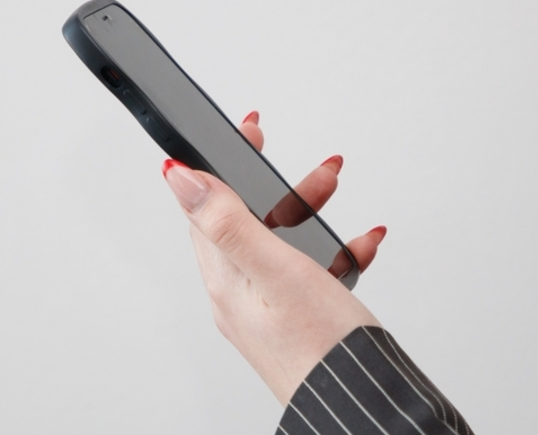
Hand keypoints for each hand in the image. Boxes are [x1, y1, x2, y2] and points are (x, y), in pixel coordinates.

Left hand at [162, 110, 385, 404]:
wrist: (360, 405)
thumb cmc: (322, 349)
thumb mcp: (276, 271)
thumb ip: (228, 222)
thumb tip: (178, 177)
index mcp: (226, 278)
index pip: (208, 206)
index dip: (222, 164)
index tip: (246, 132)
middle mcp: (239, 292)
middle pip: (250, 219)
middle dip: (285, 187)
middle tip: (319, 170)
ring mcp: (266, 306)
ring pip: (282, 240)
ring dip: (312, 212)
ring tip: (341, 197)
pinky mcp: (293, 317)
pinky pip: (307, 268)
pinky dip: (333, 249)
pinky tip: (359, 245)